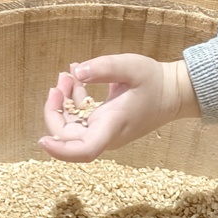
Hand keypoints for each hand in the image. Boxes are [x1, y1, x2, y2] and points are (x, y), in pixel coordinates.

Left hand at [40, 54, 199, 162]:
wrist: (175, 93)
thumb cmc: (155, 81)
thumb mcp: (132, 66)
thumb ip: (104, 68)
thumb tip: (77, 72)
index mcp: (112, 126)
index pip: (84, 150)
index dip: (60, 150)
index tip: (42, 140)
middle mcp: (106, 135)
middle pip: (68, 137)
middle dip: (55, 110)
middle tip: (60, 81)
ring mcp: (105, 132)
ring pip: (72, 127)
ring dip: (63, 103)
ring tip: (67, 75)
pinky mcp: (104, 126)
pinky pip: (81, 120)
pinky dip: (74, 102)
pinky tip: (77, 80)